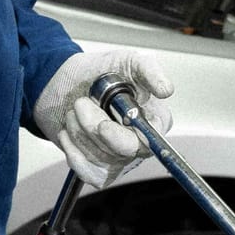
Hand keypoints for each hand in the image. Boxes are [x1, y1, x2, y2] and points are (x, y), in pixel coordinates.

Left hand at [32, 48, 174, 187]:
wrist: (67, 82)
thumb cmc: (101, 71)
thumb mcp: (127, 61)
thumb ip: (149, 70)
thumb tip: (166, 89)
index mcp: (153, 119)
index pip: (151, 140)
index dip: (127, 137)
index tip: (103, 126)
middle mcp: (140, 142)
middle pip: (124, 150)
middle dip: (94, 128)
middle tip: (80, 103)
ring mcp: (119, 157)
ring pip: (102, 159)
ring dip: (80, 132)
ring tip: (75, 110)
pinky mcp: (99, 167)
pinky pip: (89, 173)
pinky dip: (73, 153)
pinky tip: (67, 133)